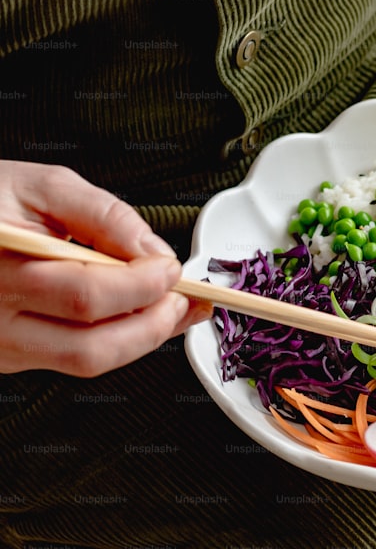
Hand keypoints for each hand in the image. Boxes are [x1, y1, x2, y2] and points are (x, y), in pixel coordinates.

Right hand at [0, 161, 211, 376]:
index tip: (172, 267)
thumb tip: (153, 252)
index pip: (85, 295)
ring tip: (173, 307)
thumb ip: (105, 215)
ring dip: (144, 337)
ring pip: (87, 362)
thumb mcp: (41, 186)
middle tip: (185, 298)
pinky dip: (119, 339)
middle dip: (154, 324)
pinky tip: (140, 314)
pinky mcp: (9, 357)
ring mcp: (0, 346)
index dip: (143, 285)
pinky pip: (75, 359)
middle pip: (92, 347)